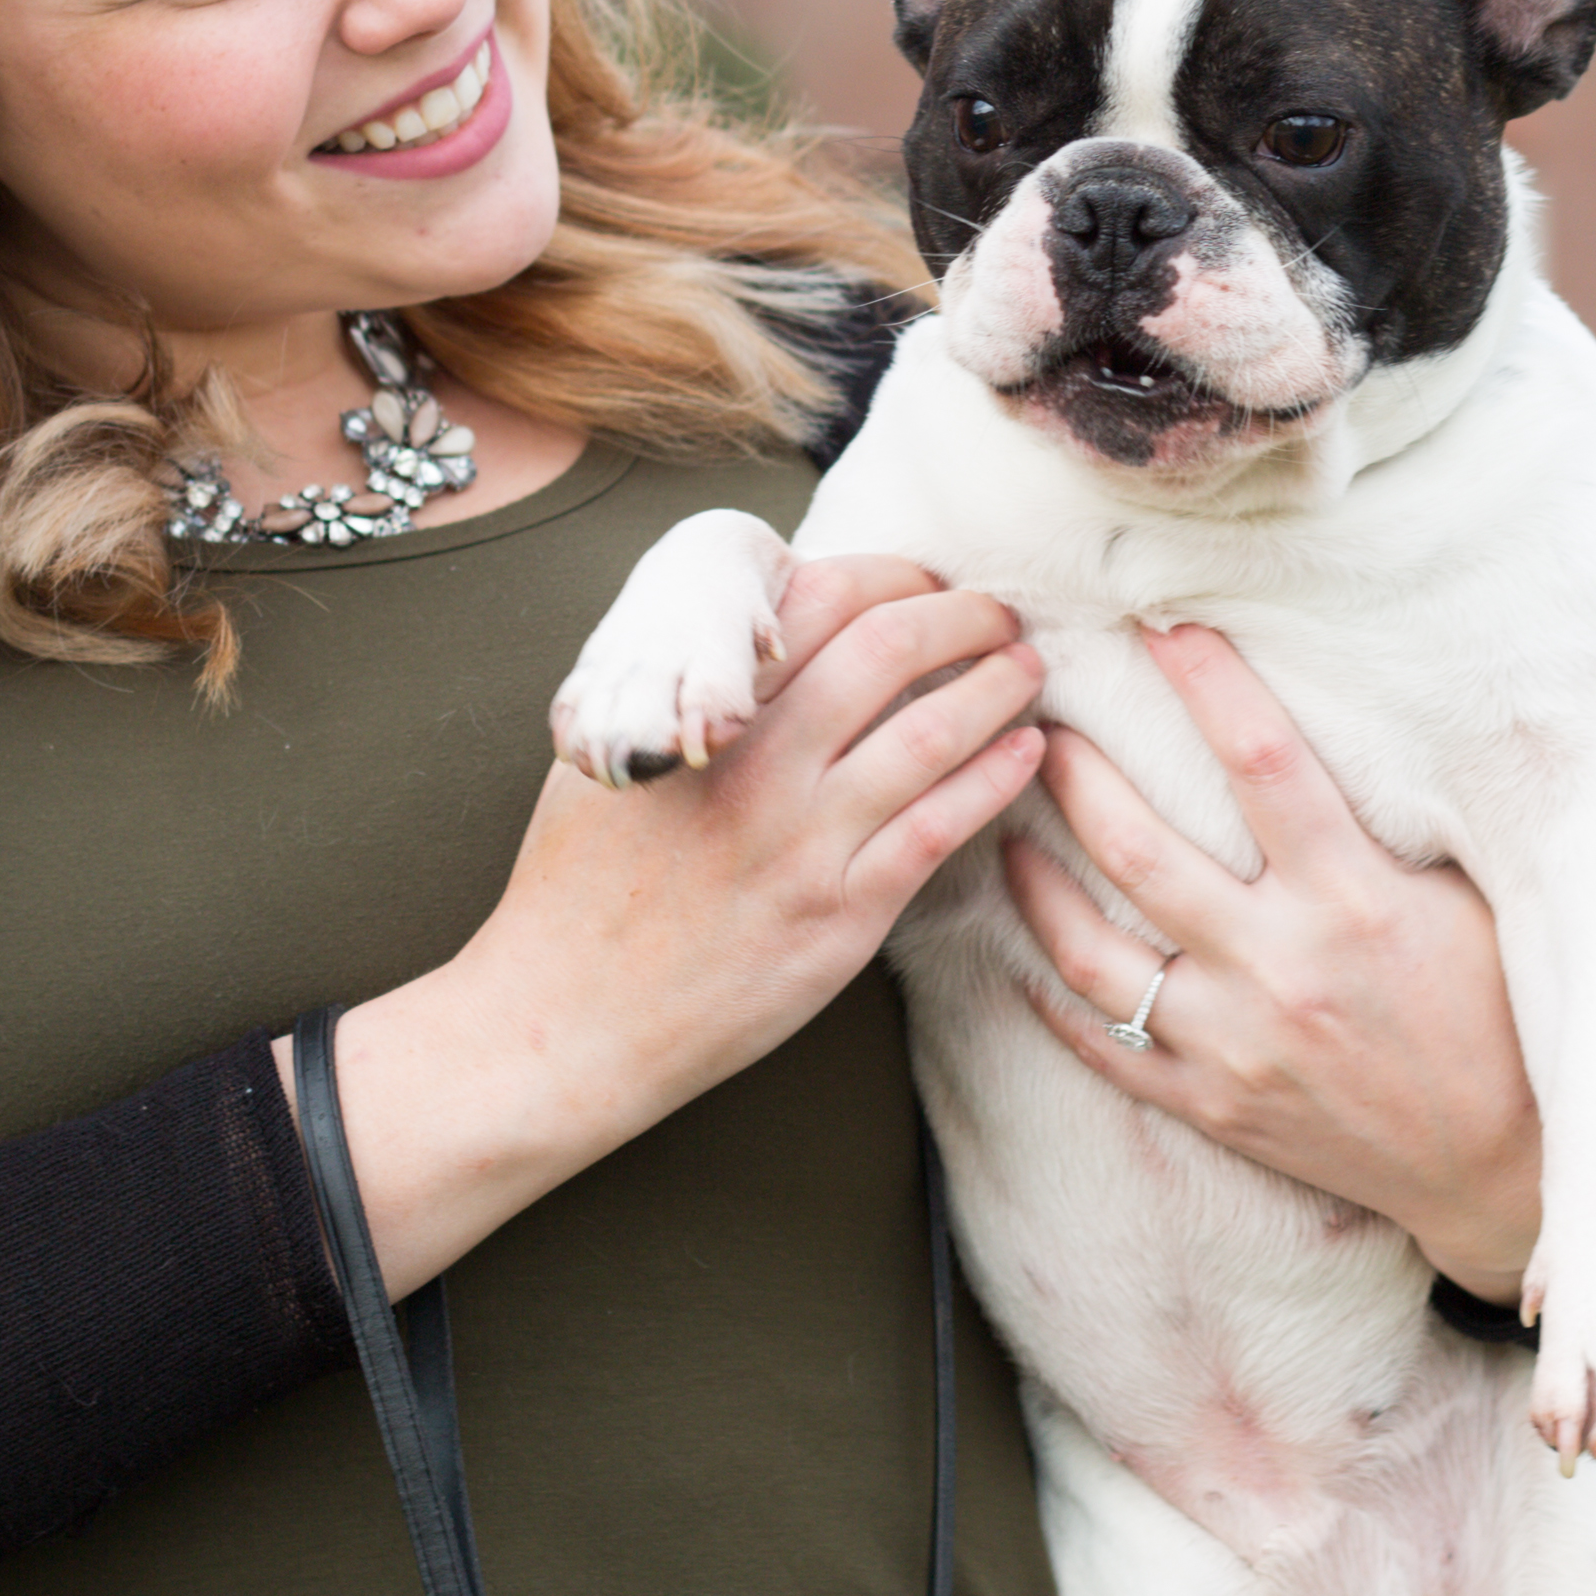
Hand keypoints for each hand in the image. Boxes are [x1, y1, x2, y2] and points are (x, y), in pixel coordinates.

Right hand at [324, 554, 1039, 1290]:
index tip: (922, 577)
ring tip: (1026, 667)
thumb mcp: (610, 759)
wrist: (566, 1021)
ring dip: (997, 685)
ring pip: (932, 731)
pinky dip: (998, 776)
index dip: (890, 574)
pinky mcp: (839, 918)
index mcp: (697, 715)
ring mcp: (802, 843)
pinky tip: (1028, 751)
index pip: (816, 600)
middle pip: (889, 648)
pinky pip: (942, 827)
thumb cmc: (576, 889)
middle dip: (961, 615)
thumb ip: (685, 693)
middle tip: (996, 612)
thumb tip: (763, 630)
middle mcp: (754, 765)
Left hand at [996, 622, 1545, 1300]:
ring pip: (1095, 957)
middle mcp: (1283, 970)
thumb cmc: (1498, 1016)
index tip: (1162, 623)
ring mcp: (1237, 1048)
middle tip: (1041, 717)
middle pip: (1142, 853)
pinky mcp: (1215, 1108)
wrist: (1499, 1171)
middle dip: (1078, 775)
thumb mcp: (1475, 901)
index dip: (1208, 685)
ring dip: (1039, 882)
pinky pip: (1105, 1049)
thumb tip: (1353, 717)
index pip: (1264, 764)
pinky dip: (1053, 1001)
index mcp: (1356, 901)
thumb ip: (1397, 827)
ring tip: (1009, 826)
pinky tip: (1026, 954)